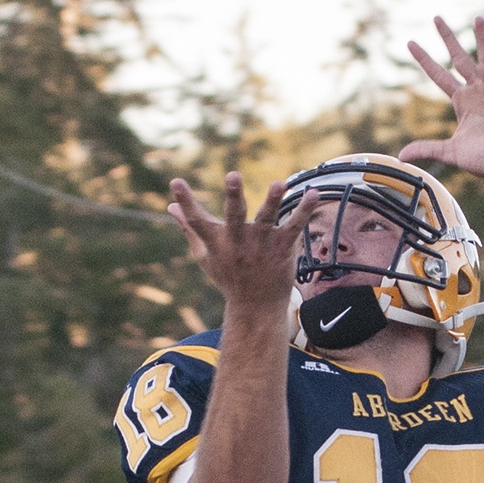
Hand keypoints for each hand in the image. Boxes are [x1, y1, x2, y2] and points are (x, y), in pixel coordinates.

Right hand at [167, 172, 320, 313]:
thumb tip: (169, 208)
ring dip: (272, 200)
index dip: (184, 201)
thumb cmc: (228, 276)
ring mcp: (261, 245)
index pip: (196, 221)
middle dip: (233, 196)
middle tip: (232, 175)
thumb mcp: (205, 255)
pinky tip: (314, 193)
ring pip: (266, 219)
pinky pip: (294, 227)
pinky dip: (304, 210)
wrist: (256, 307)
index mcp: (216, 242)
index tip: (175, 181)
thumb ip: (189, 228)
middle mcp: (237, 242)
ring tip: (278, 183)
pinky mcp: (281, 248)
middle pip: (233, 216)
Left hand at [402, 16, 483, 188]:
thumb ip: (428, 148)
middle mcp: (478, 90)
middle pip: (460, 59)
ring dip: (483, 39)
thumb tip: (401, 156)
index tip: (410, 43)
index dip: (425, 60)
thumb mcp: (451, 153)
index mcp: (462, 101)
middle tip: (436, 18)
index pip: (440, 75)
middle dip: (449, 39)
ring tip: (478, 19)